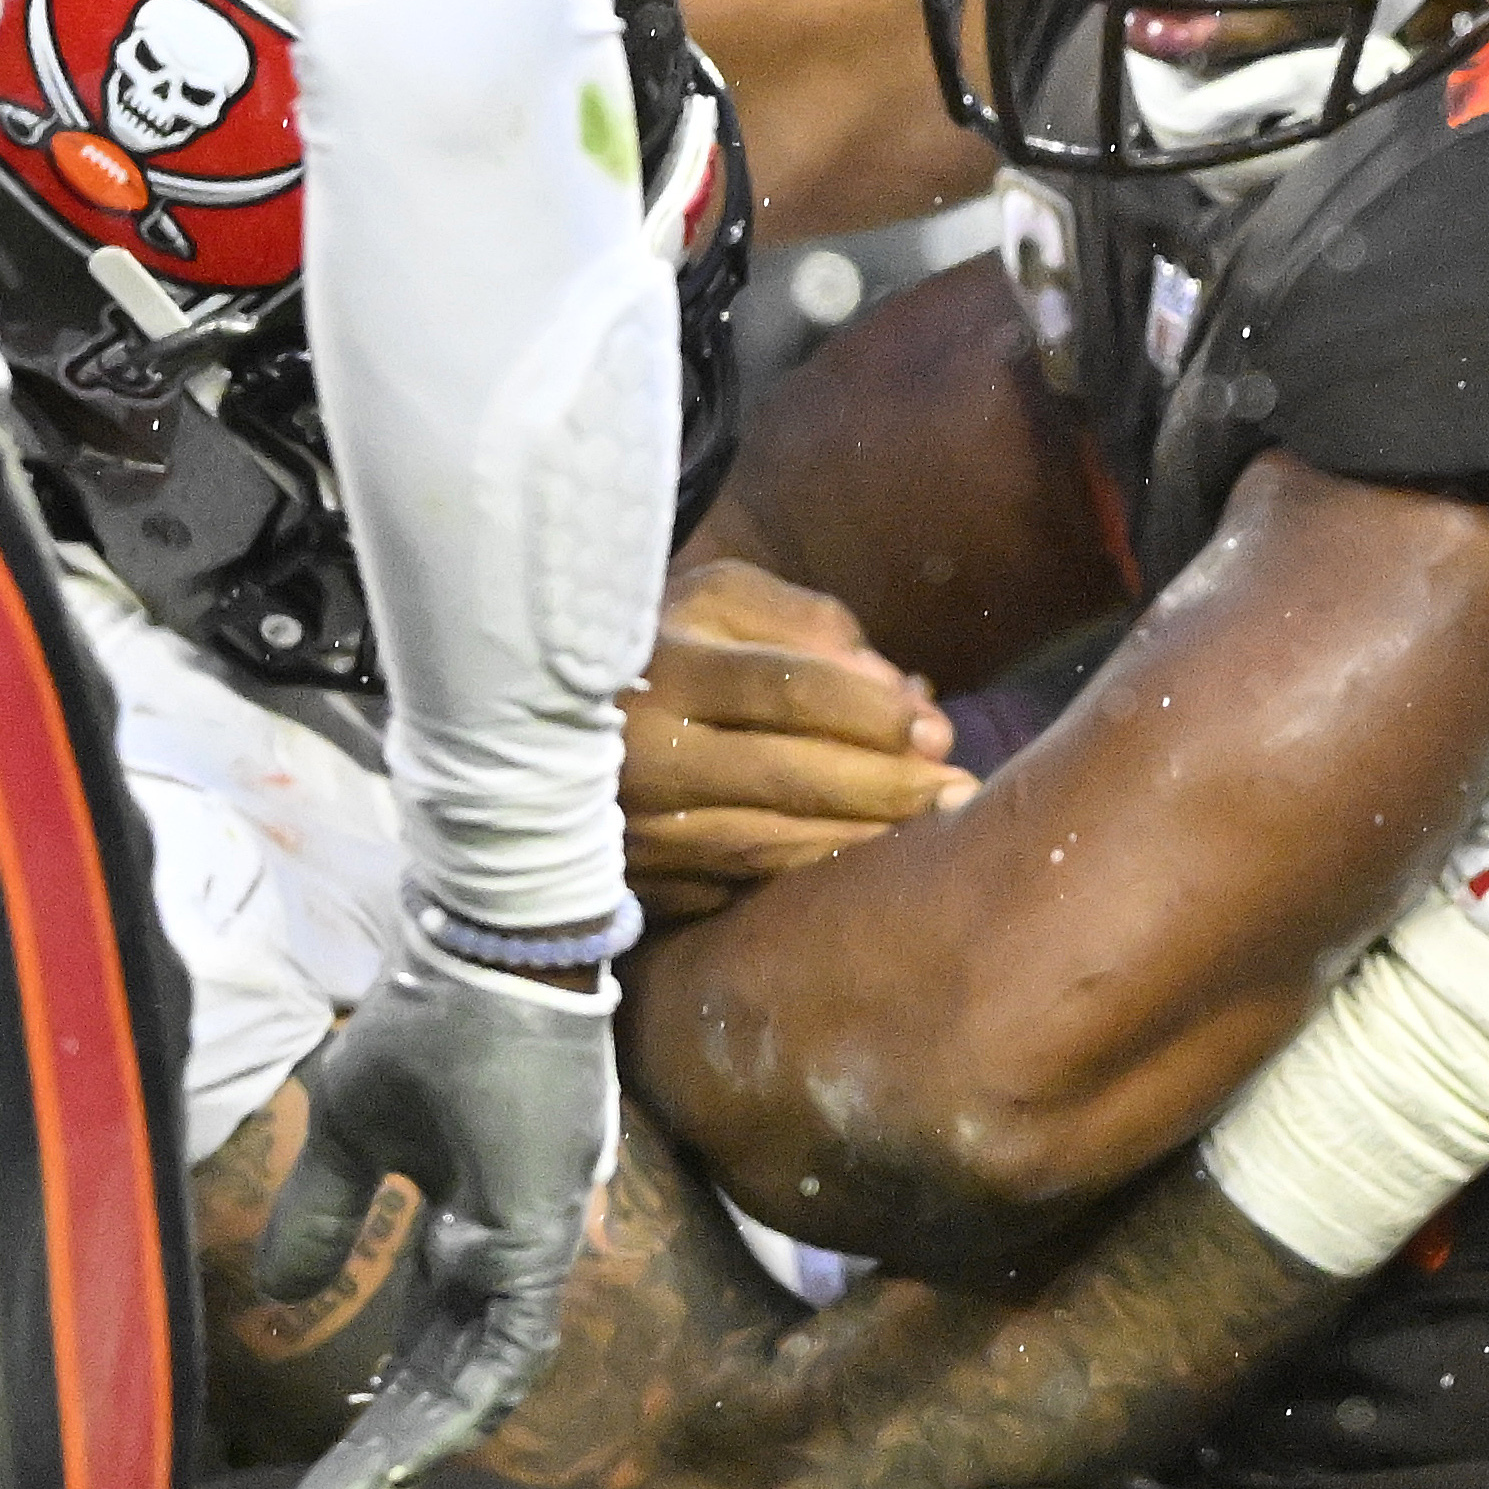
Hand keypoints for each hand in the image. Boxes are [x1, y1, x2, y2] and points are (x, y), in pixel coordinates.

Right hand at [255, 920, 621, 1488]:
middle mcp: (508, 1245)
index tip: (325, 1470)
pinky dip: (468, 1390)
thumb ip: (324, 1214)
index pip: (429, 1339)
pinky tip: (416, 1438)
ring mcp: (535, 1239)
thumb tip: (281, 1297)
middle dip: (391, 1453)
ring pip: (486, 1375)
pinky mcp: (548, 1227)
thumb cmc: (429, 1022)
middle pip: (451, 1374)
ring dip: (420, 1444)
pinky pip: (515, 1335)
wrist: (484, 952)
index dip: (381, 1406)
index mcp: (465, 1223)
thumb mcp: (350, 1132)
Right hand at [622, 560, 967, 922]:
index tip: (933, 726)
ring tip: (934, 831)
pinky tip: (866, 869)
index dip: (866, 709)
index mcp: (657, 666)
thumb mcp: (716, 602)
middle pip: (784, 775)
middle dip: (885, 785)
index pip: (779, 689)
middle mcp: (637, 751)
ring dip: (860, 841)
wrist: (528, 723)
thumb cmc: (656, 644)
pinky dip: (806, 879)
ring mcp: (631, 826)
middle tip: (961, 790)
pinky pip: (735, 886)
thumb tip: (895, 684)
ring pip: (765, 844)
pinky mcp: (634, 881)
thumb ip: (805, 624)